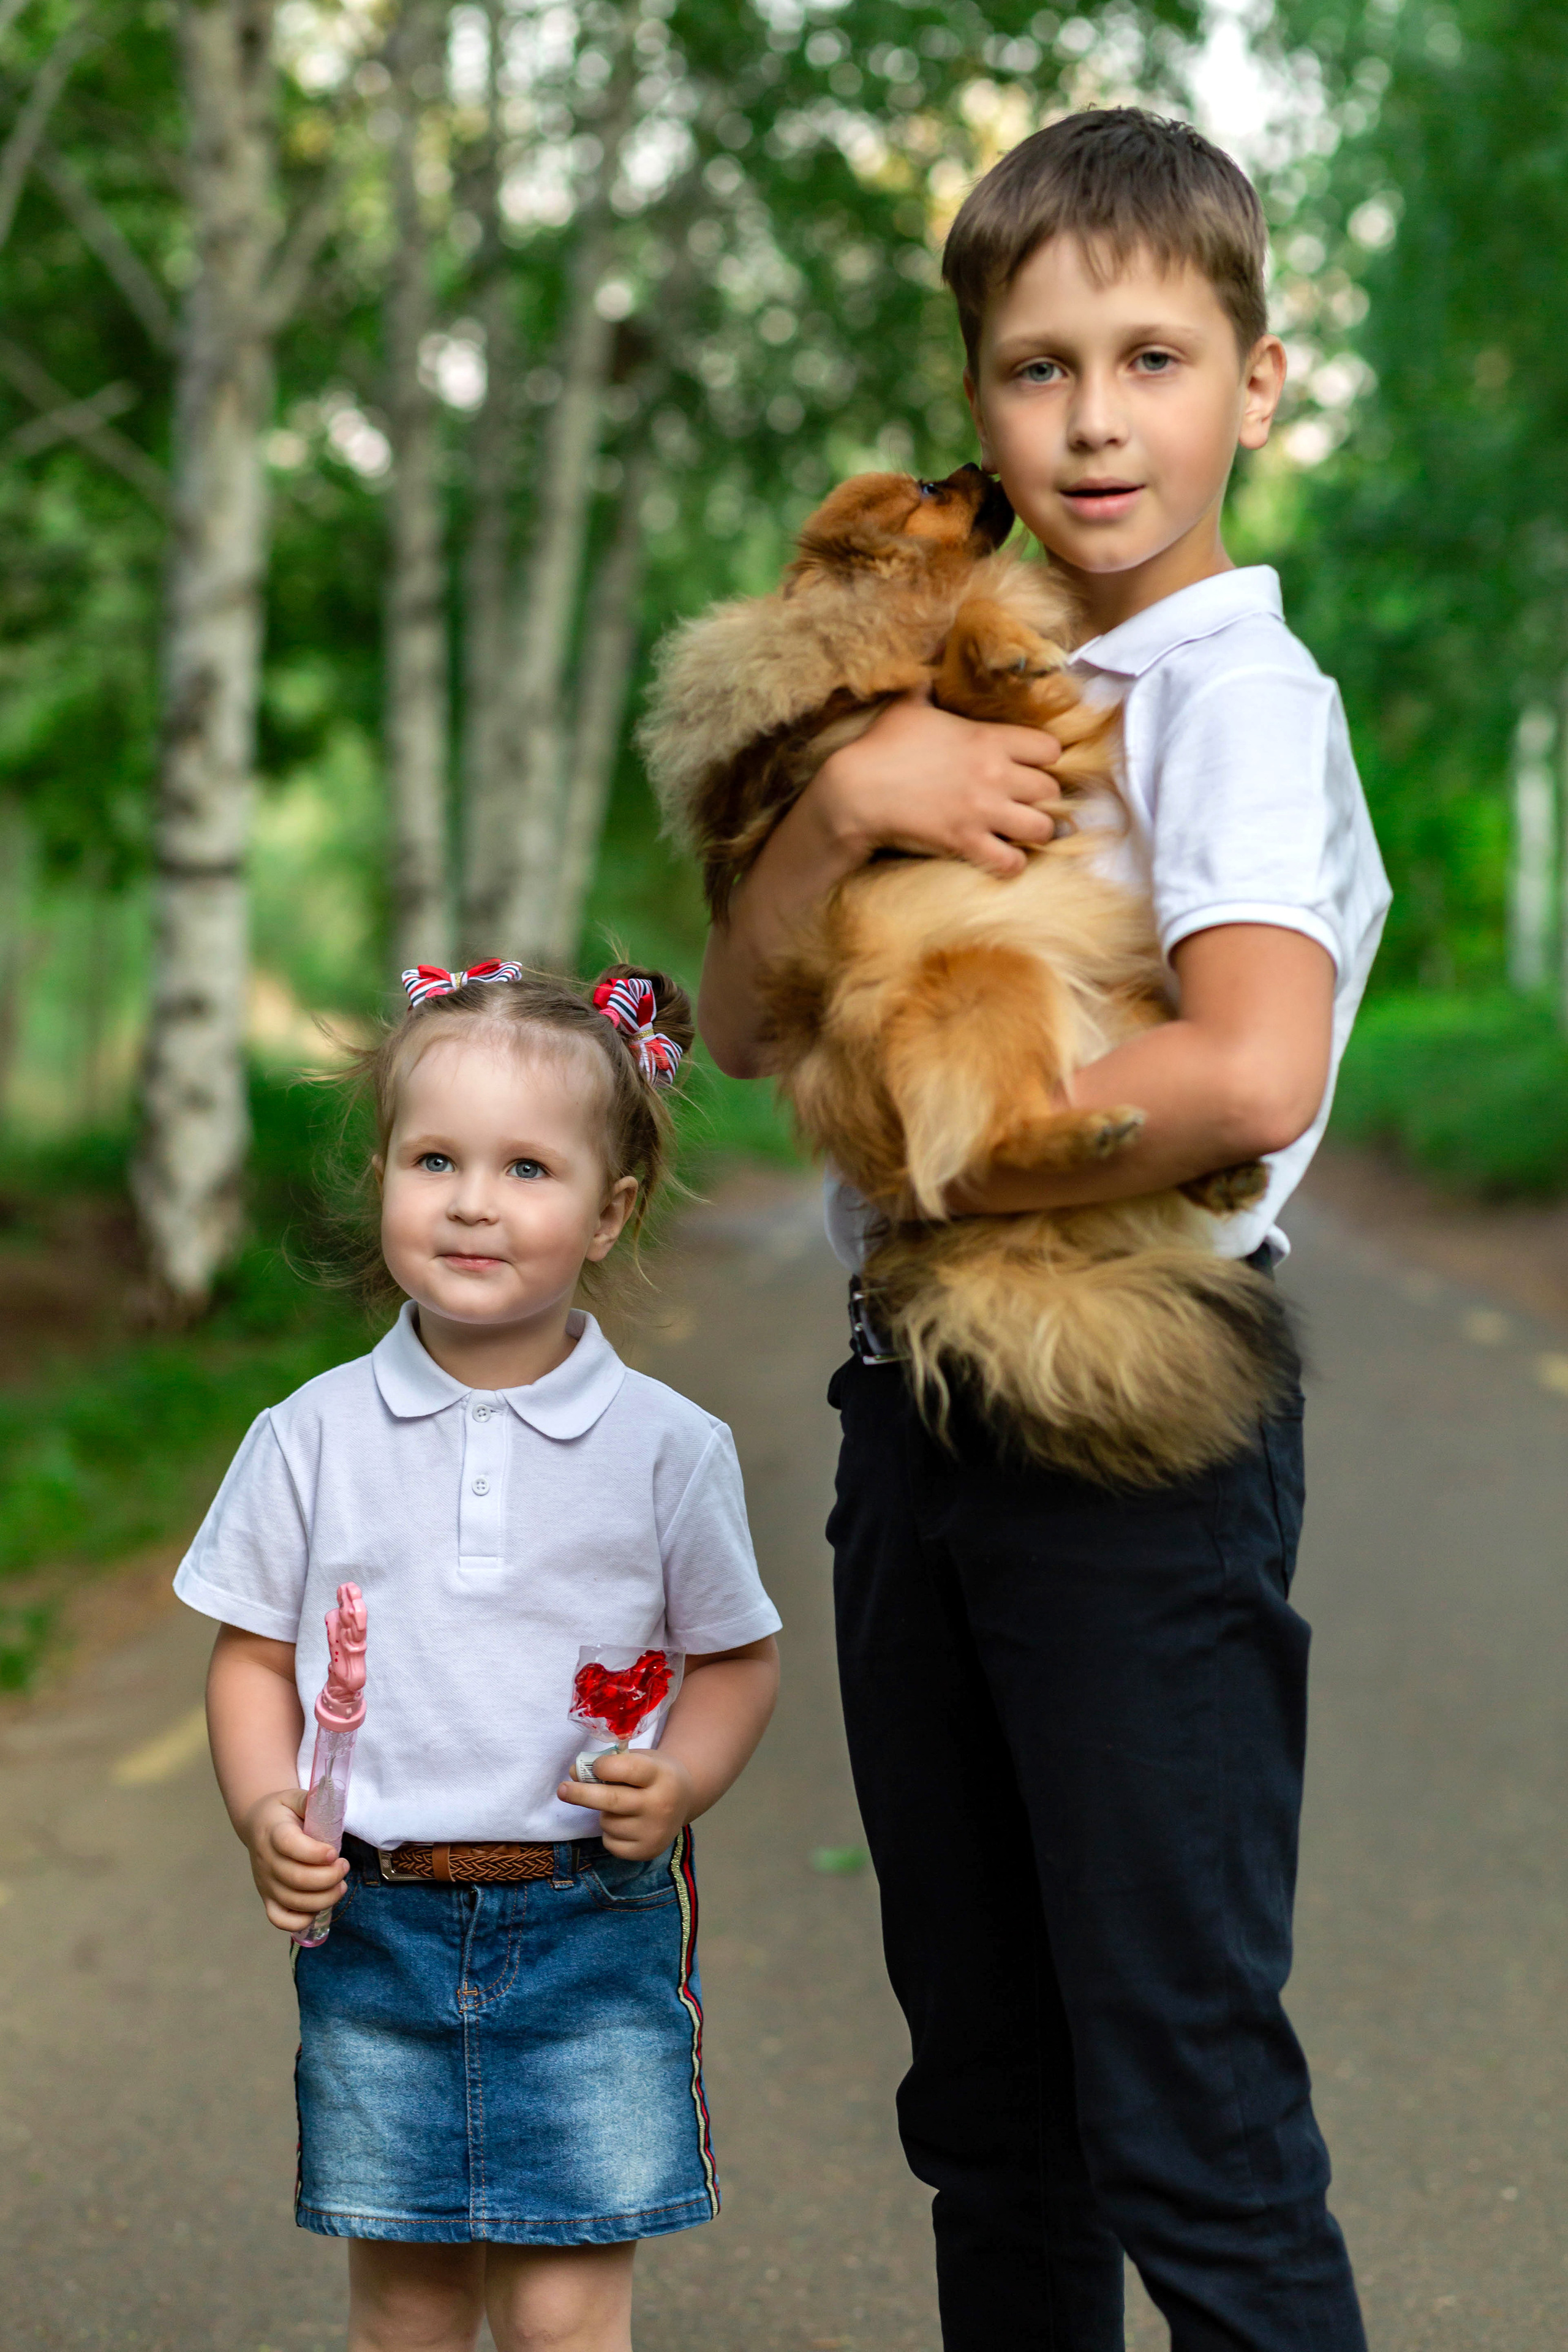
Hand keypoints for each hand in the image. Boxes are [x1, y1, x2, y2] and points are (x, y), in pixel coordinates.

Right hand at [243, 1787, 347, 1934]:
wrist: (257, 1825)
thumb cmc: (282, 1812)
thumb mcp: (294, 1797)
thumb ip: (310, 1800)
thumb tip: (329, 1798)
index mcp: (273, 1832)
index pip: (289, 1845)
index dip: (314, 1853)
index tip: (334, 1852)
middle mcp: (266, 1860)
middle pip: (296, 1878)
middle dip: (328, 1877)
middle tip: (345, 1866)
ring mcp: (265, 1883)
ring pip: (292, 1901)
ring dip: (323, 1898)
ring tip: (341, 1885)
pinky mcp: (267, 1898)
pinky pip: (280, 1919)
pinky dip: (301, 1920)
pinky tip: (319, 1907)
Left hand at [557, 1750, 694, 1859]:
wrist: (686, 1798)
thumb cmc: (655, 1773)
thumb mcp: (640, 1759)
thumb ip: (610, 1764)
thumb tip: (573, 1773)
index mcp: (661, 1775)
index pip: (626, 1769)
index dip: (603, 1766)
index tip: (593, 1766)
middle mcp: (661, 1805)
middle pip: (611, 1800)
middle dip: (581, 1794)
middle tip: (562, 1789)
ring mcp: (655, 1831)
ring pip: (608, 1822)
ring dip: (603, 1813)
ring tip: (620, 1806)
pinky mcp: (647, 1851)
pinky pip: (610, 1842)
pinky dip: (609, 1833)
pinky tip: (625, 1823)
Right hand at [813, 687, 1063, 877]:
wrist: (855, 791)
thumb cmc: (881, 746)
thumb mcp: (909, 704)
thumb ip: (930, 682)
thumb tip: (934, 653)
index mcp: (988, 738)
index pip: (1050, 749)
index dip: (1044, 759)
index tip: (1030, 766)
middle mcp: (994, 775)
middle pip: (1052, 791)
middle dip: (1042, 799)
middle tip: (1025, 802)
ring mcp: (982, 811)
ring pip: (1042, 830)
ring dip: (1034, 832)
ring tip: (1019, 832)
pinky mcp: (965, 842)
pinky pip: (1011, 863)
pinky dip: (1012, 863)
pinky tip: (1001, 856)